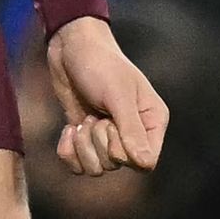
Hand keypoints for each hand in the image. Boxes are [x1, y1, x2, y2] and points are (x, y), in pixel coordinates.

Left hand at [46, 16, 168, 175]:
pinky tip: (69, 129)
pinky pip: (77, 166)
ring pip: (97, 169)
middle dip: (98, 144)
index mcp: (152, 121)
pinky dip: (68, 151)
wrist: (70, 49)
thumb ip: (131, 130)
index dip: (124, 153)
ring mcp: (108, 137)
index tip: (111, 127)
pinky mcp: (86, 138)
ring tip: (83, 120)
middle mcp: (133, 133)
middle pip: (118, 166)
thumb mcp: (117, 95)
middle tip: (96, 117)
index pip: (146, 162)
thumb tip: (145, 164)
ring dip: (82, 147)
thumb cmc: (100, 65)